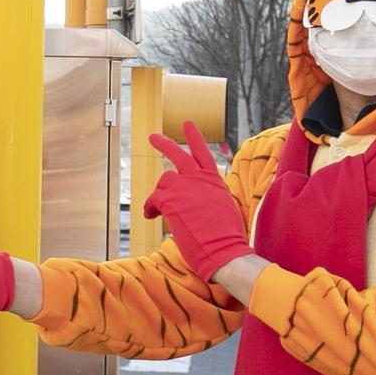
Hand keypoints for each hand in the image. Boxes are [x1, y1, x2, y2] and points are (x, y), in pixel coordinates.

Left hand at [145, 121, 252, 281]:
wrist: (225, 250)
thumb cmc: (226, 239)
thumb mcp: (222, 210)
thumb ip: (207, 200)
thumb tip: (194, 205)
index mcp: (214, 182)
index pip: (203, 154)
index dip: (194, 138)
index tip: (187, 124)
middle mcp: (200, 180)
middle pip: (179, 155)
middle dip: (164, 144)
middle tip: (153, 137)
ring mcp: (185, 187)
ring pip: (163, 180)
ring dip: (158, 193)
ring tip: (156, 208)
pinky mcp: (171, 199)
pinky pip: (152, 198)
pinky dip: (149, 208)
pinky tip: (150, 216)